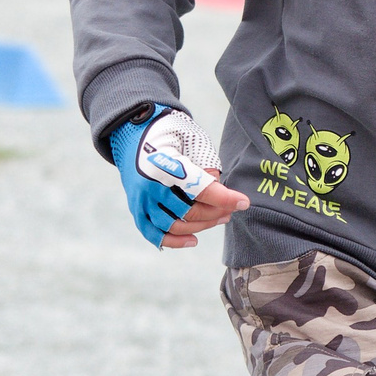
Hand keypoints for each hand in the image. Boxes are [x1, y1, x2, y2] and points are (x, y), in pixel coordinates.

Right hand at [110, 106, 248, 248]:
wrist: (132, 134)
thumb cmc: (167, 135)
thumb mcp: (189, 139)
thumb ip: (205, 165)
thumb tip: (220, 192)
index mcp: (164, 165)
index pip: (200, 189)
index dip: (225, 198)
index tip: (243, 202)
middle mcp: (150, 186)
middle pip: (190, 212)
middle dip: (216, 213)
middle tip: (231, 209)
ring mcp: (141, 201)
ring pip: (175, 226)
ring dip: (202, 227)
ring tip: (219, 219)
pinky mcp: (136, 210)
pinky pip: (154, 234)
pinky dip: (174, 241)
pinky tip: (193, 240)